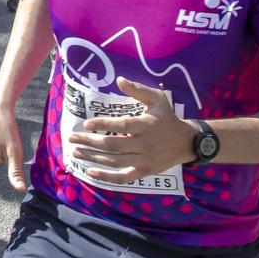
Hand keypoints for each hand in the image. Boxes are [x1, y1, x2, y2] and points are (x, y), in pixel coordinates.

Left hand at [64, 78, 193, 183]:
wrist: (186, 142)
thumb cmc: (167, 117)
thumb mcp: (158, 99)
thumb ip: (138, 90)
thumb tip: (119, 80)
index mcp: (146, 125)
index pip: (121, 125)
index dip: (102, 125)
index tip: (86, 124)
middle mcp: (145, 144)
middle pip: (113, 145)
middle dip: (90, 142)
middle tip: (72, 138)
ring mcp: (144, 160)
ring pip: (115, 161)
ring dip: (93, 157)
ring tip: (75, 152)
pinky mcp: (145, 171)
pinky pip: (124, 177)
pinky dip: (106, 176)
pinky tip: (90, 171)